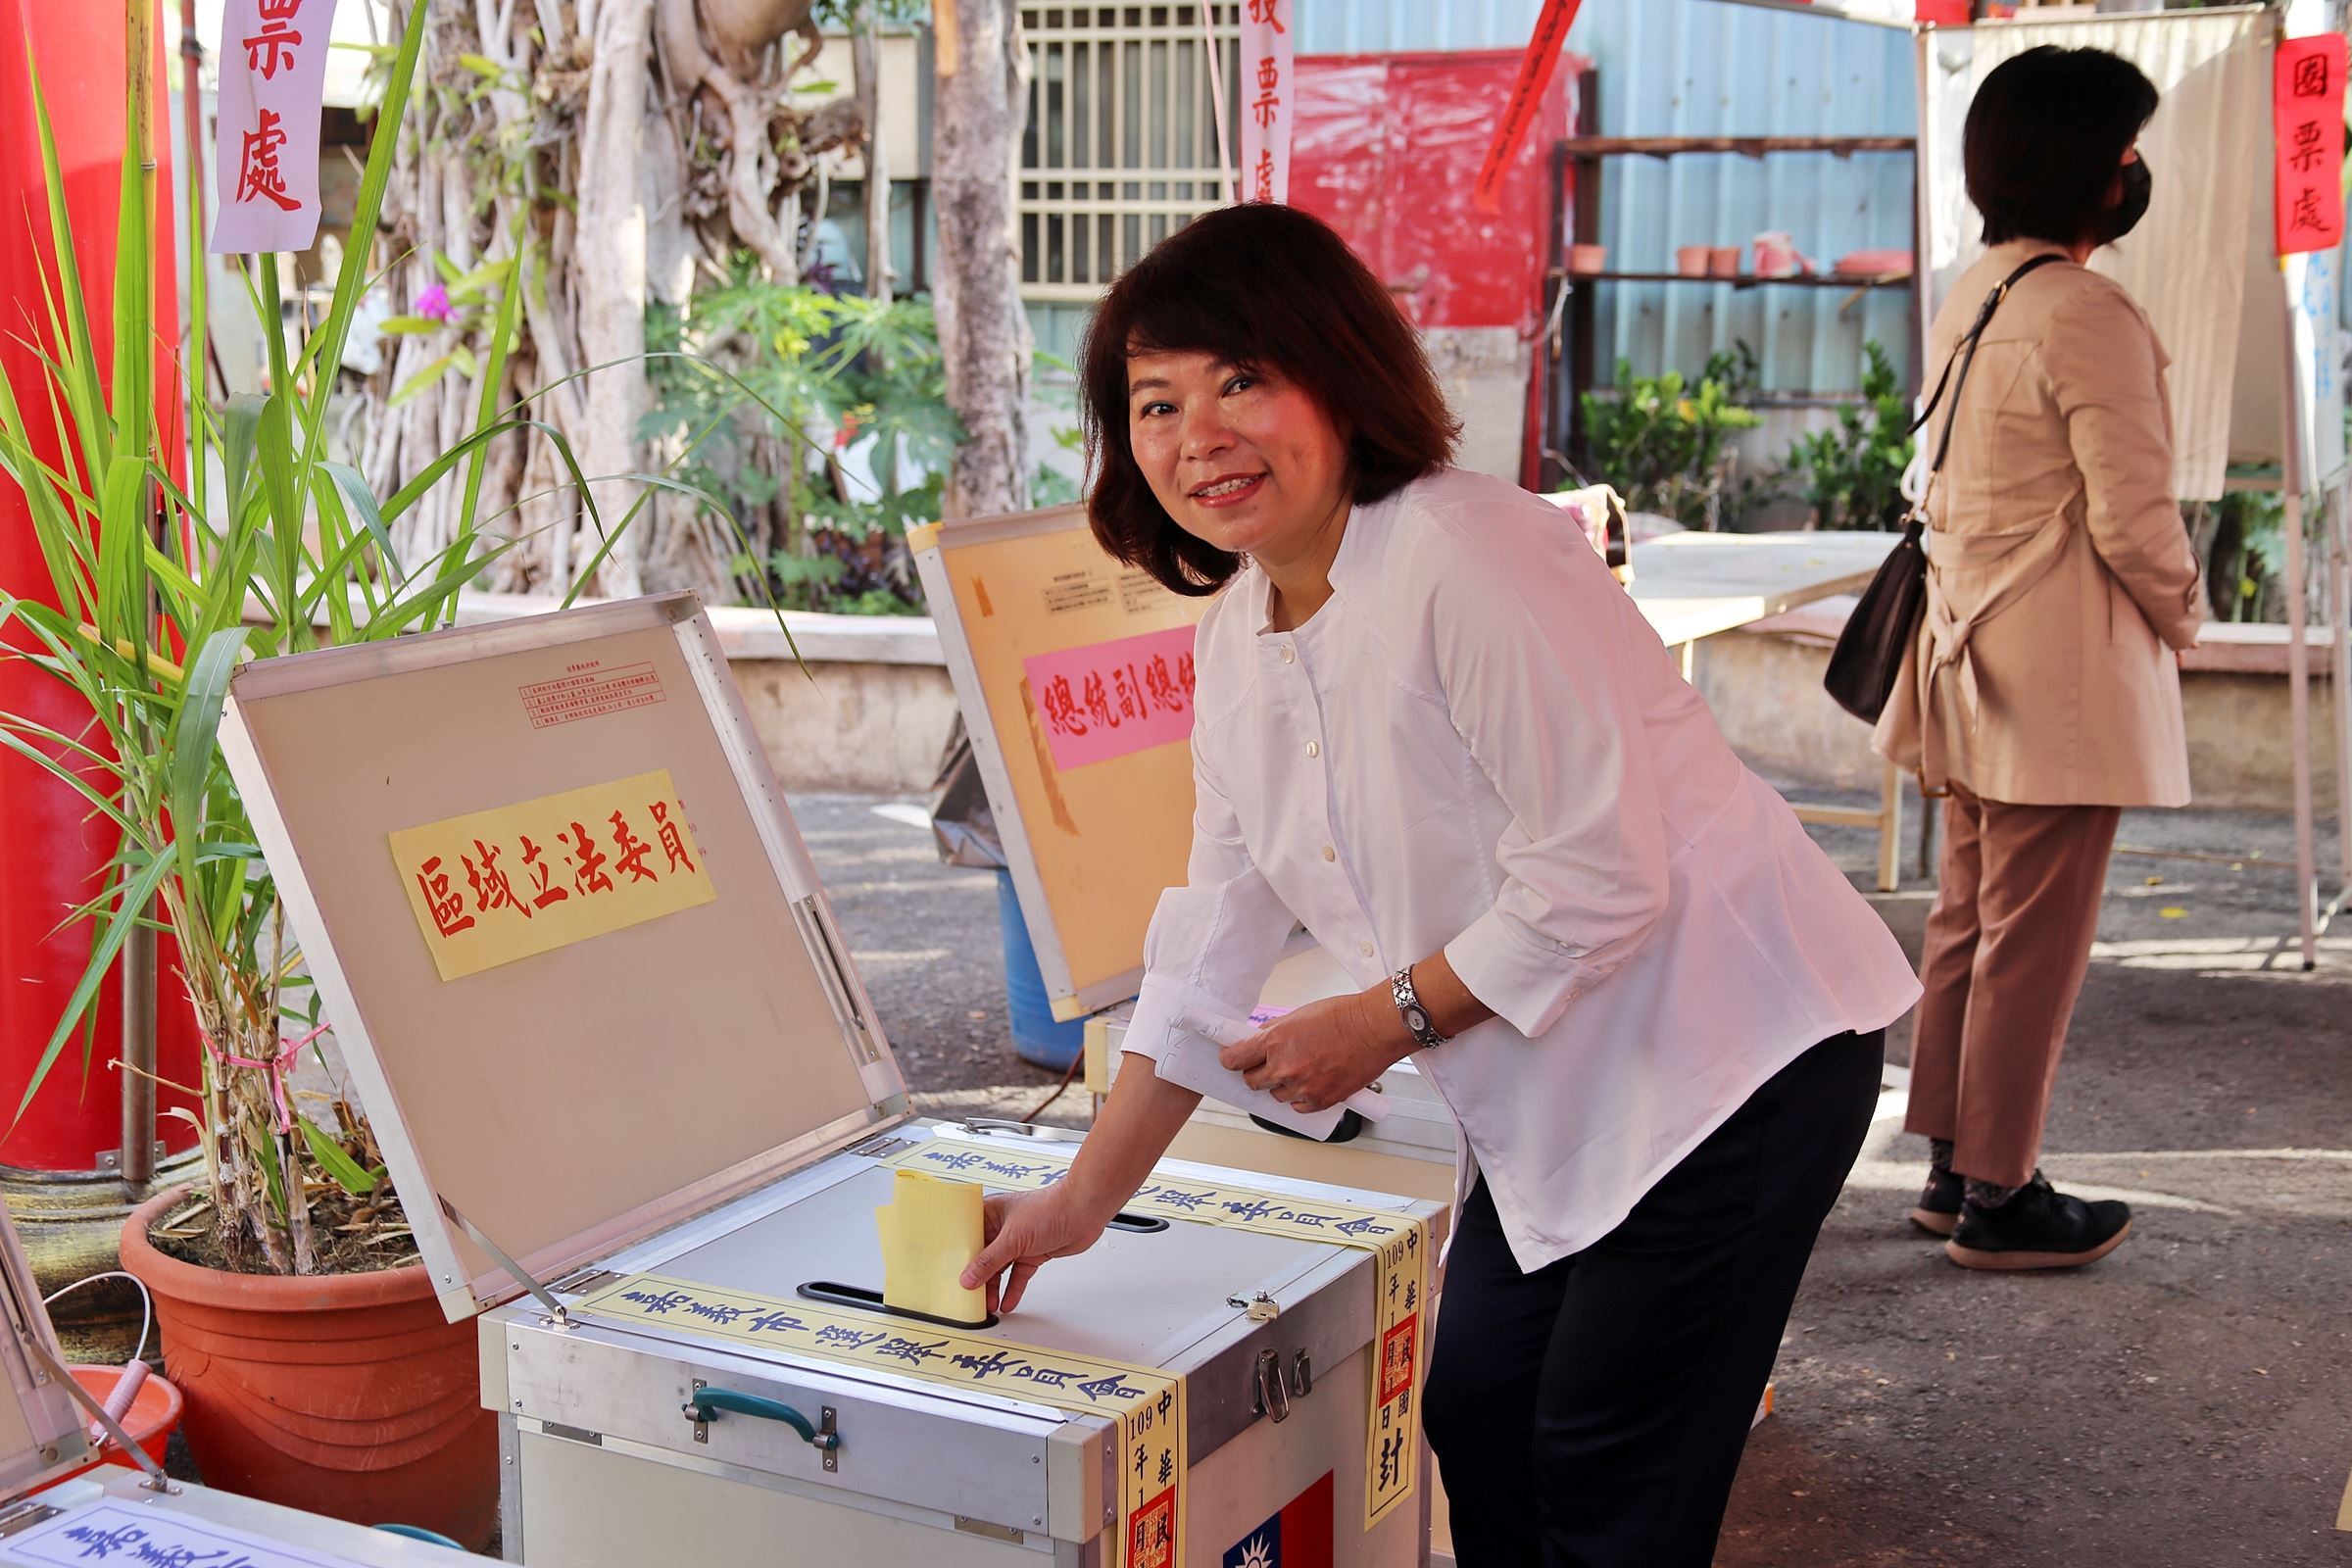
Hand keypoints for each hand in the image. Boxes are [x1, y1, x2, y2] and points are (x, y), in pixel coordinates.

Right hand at [959, 1184, 1107, 1313]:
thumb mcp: (1012, 1238)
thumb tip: (969, 1277)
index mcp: (991, 1213)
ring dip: (994, 1287)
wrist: (1084, 1211)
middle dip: (977, 1277)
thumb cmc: (1050, 1208)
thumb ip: (989, 1261)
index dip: (959, 1255)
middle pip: (983, 1256)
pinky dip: (1013, 1289)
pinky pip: (1018, 1274)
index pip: (968, 1236)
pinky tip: (1007, 1302)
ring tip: (988, 1305)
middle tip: (969, 1296)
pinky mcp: (1033, 1253)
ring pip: (1000, 1269)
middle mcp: (1002, 1227)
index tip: (949, 1274)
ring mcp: (1019, 1241)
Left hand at [1217, 989, 1412, 1115]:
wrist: (1375, 1029)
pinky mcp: (1321, 1101)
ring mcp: (1303, 1087)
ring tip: (1299, 1070)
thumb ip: (1275, 1031)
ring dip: (1281, 1086)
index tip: (1231, 1059)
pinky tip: (1311, 1083)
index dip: (1230, 1059)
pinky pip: (1298, 1107)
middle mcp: (1285, 1067)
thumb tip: (1259, 1040)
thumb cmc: (1344, 1017)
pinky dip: (1300, 1098)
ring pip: (1275, 1096)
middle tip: (1267, 1065)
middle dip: (1256, 1073)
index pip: (1235, 1058)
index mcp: (1276, 1041)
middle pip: (1252, 1081)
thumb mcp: (1299, 1015)